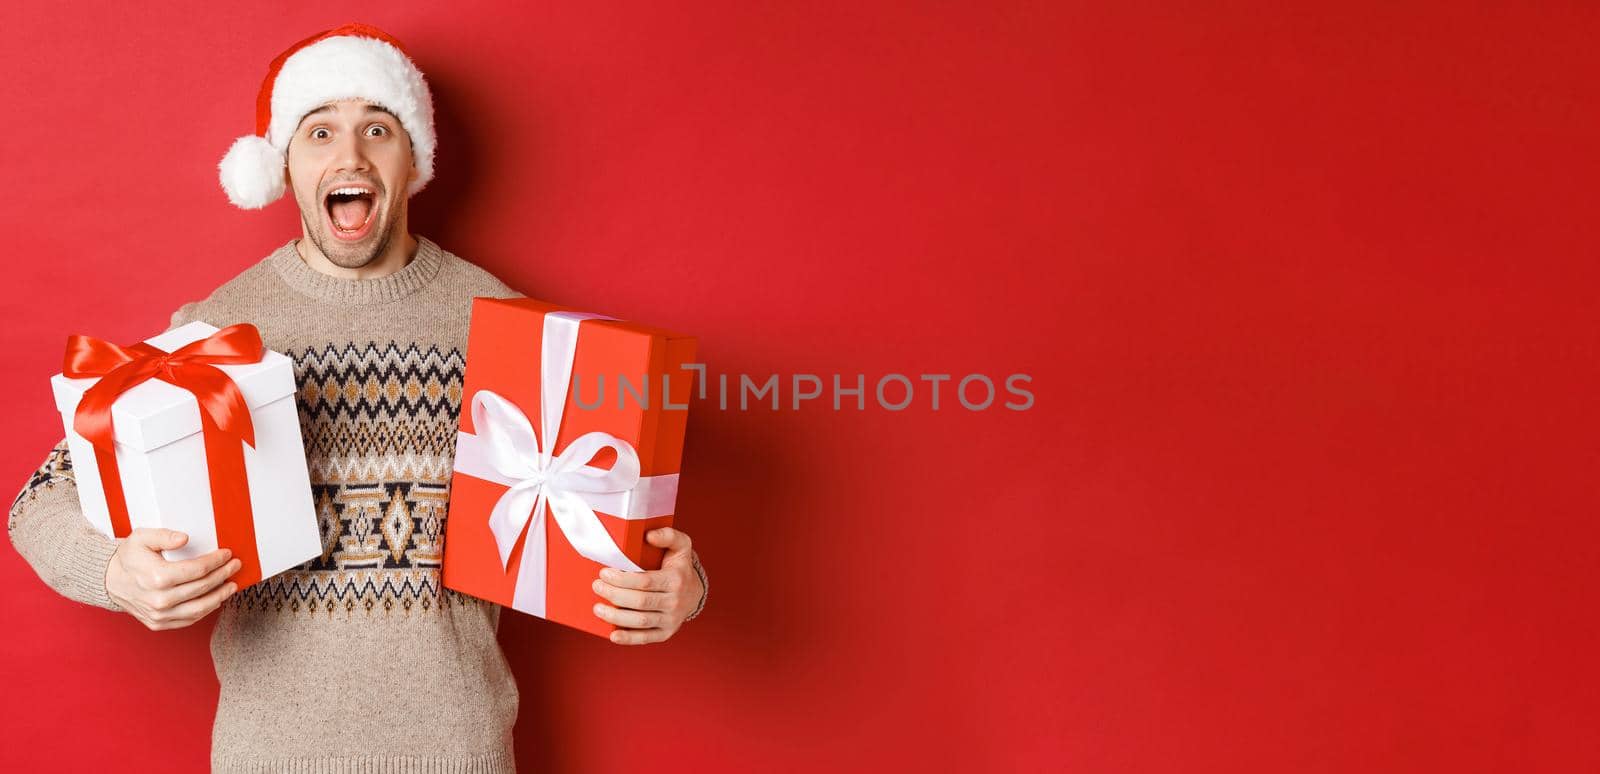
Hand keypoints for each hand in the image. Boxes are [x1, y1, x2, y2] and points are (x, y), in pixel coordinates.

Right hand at [105, 528, 240, 630]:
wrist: (109, 581)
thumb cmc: (128, 558)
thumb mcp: (141, 538)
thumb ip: (164, 536)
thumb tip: (185, 538)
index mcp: (156, 577)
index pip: (197, 570)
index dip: (216, 561)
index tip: (227, 554)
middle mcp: (159, 600)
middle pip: (202, 588)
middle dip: (223, 575)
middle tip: (235, 566)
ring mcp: (158, 615)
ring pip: (199, 608)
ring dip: (220, 596)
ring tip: (231, 585)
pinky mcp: (158, 624)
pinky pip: (188, 620)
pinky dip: (205, 610)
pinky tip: (215, 599)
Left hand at [591, 527, 704, 644]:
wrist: (694, 592)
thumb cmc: (680, 566)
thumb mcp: (681, 545)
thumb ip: (667, 535)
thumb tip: (649, 535)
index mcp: (676, 579)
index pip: (645, 582)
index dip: (621, 579)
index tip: (604, 573)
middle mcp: (675, 601)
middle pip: (639, 601)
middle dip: (613, 595)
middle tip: (597, 586)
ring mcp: (671, 620)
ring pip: (640, 621)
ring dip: (615, 617)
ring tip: (597, 608)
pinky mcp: (665, 633)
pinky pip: (645, 638)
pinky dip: (628, 639)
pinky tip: (613, 635)